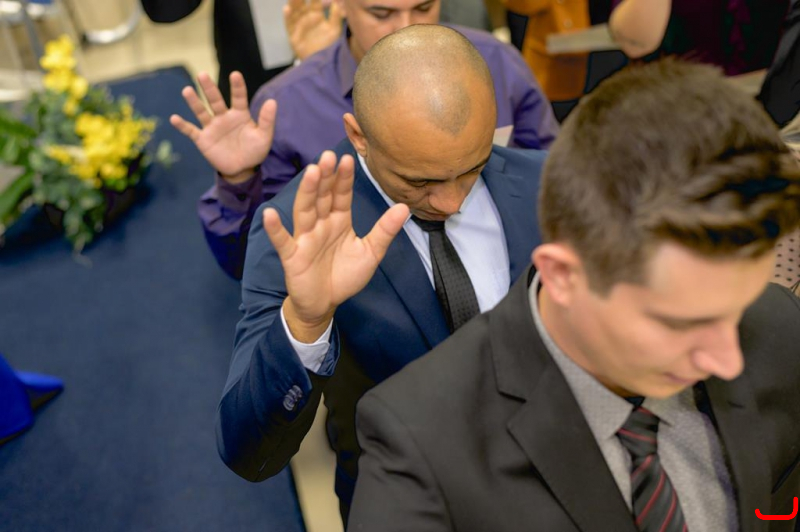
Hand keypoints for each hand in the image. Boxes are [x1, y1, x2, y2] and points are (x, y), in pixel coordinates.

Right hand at [170, 71, 275, 182]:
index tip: (235, 74)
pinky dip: (183, 126)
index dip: (237, 86)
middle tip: (202, 75)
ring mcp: (212, 127)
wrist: (242, 169)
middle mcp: (224, 117)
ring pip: (201, 112)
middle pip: (215, 100)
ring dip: (194, 102)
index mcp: (240, 114)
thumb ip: (267, 120)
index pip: (238, 97)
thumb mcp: (264, 137)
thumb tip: (273, 101)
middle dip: (209, 88)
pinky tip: (174, 118)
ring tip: (187, 90)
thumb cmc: (254, 151)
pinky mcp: (203, 139)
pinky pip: (191, 131)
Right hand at [264, 151, 408, 341]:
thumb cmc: (345, 275)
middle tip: (328, 156)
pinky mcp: (293, 256)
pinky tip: (269, 214)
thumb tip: (404, 207)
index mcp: (339, 220)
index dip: (344, 178)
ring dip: (307, 192)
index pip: (341, 195)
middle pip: (322, 197)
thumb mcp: (370, 253)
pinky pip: (283, 241)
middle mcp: (321, 224)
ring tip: (311, 173)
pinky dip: (275, 229)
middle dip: (326, 177)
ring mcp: (305, 238)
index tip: (348, 159)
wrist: (326, 303)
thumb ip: (384, 230)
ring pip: (305, 211)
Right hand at [283, 0, 342, 60]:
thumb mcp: (335, 30)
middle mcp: (306, 18)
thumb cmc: (329, 46)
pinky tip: (286, 9)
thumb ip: (336, 16)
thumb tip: (336, 3)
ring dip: (293, 2)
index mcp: (317, 15)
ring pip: (294, 11)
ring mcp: (299, 26)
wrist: (322, 62)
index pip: (314, 1)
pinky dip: (287, 17)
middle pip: (301, 3)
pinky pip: (288, 24)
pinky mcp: (293, 36)